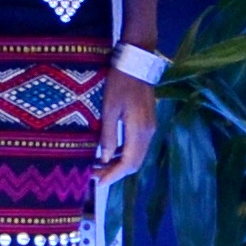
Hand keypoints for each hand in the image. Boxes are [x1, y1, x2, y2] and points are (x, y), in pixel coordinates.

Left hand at [86, 66, 154, 188]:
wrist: (137, 62)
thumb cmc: (120, 82)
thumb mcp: (109, 109)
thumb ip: (108, 135)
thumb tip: (104, 159)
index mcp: (139, 131)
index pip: (128, 163)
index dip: (113, 175)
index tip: (98, 183)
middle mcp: (148, 132)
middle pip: (135, 163)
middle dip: (115, 173)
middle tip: (95, 176)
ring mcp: (150, 127)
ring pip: (137, 155)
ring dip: (119, 163)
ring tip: (99, 165)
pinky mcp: (148, 122)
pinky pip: (137, 145)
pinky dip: (124, 153)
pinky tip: (109, 151)